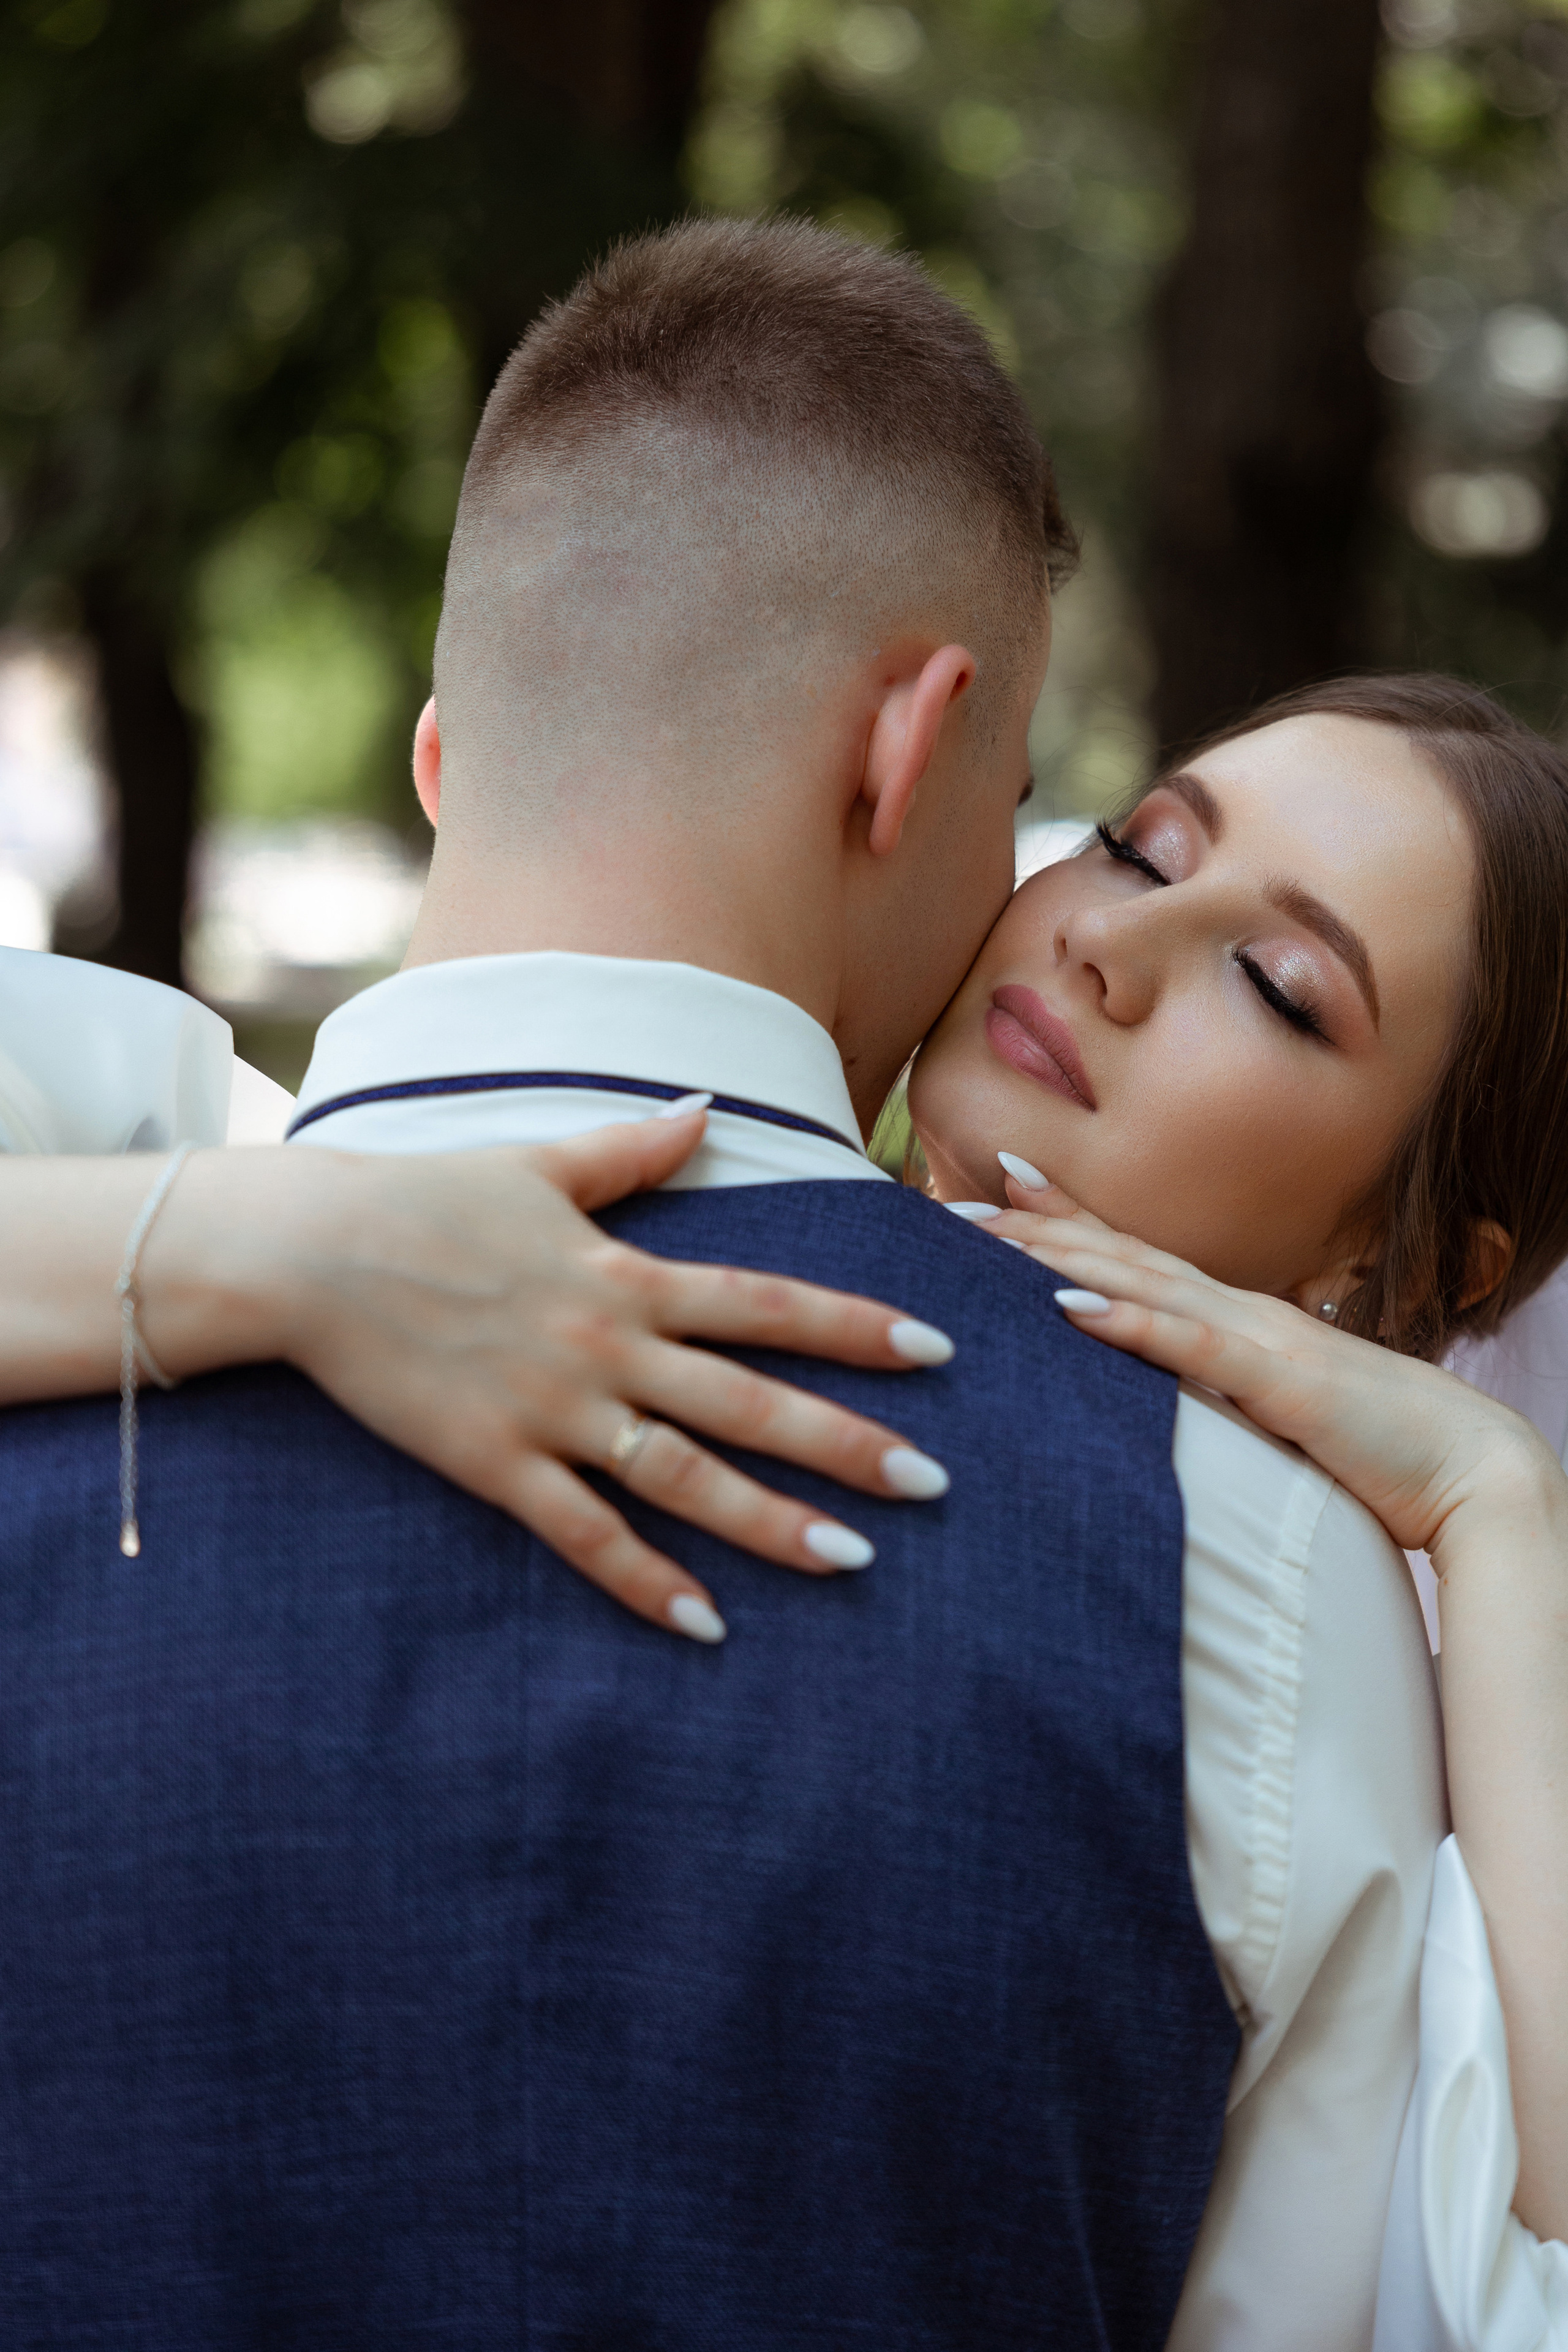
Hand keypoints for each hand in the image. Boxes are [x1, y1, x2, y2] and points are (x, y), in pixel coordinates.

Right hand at [208, 1109, 952, 1643]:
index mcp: (625, 1274)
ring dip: (770, 1523)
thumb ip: (633, 1151)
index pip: (766, 1304)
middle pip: (748, 1401)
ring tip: (854, 1561)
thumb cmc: (428, 1198)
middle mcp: (606, 1347)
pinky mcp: (495, 1465)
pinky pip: (584, 1535)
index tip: (934, 1352)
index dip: (854, 1327)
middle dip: (846, 1443)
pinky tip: (707, 1623)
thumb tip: (705, 1107)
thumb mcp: (541, 1164)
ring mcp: (553, 1411)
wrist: (313, 1250)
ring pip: (683, 1477)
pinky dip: (645, 1581)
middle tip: (931, 1484)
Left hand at [973, 1172, 1555, 1560]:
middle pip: (1116, 1256)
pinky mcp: (1279, 1381)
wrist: (1474, 1473)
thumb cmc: (1379, 1457)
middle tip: (945, 1206)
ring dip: (1055, 1254)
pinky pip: (1190, 1344)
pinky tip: (1067, 1304)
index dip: (1066, 1220)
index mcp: (1236, 1324)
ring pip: (1137, 1281)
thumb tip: (1157, 1418)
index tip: (997, 1188)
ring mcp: (1258, 1338)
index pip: (1136, 1259)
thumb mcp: (1276, 1427)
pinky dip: (1126, 1319)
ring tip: (981, 1234)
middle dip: (1030, 1228)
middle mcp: (1239, 1313)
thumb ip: (1220, 1410)